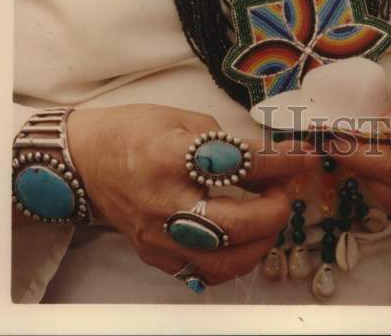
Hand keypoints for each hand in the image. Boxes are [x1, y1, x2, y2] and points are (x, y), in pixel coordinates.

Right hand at [65, 103, 316, 285]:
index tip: (305, 158)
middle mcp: (163, 203)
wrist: (85, 160)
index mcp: (170, 157)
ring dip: (260, 242)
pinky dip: (234, 259)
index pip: (240, 165)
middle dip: (274, 210)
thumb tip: (270, 159)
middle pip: (236, 224)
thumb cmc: (135, 131)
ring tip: (268, 217)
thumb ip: (225, 142)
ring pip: (224, 262)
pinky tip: (243, 238)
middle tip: (284, 190)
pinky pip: (204, 272)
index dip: (280, 163)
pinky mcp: (155, 256)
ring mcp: (158, 237)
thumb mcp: (183, 119)